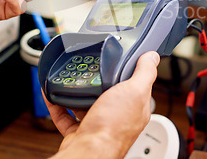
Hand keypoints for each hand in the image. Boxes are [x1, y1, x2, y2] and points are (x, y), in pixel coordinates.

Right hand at [45, 51, 159, 158]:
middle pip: (110, 94)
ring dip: (79, 91)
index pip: (137, 86)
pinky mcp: (80, 132)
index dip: (131, 72)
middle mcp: (118, 118)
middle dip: (101, 81)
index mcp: (135, 108)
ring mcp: (98, 125)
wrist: (88, 152)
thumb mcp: (135, 91)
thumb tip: (152, 57)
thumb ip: (145, 72)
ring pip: (87, 104)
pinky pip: (67, 115)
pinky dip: (59, 104)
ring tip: (73, 77)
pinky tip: (54, 93)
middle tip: (93, 66)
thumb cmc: (113, 128)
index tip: (122, 59)